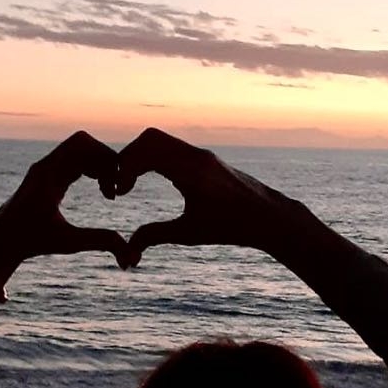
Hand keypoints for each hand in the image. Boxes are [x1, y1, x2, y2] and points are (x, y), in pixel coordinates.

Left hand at [0, 131, 132, 283]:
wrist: (0, 241)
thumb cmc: (31, 241)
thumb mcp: (68, 243)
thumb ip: (100, 242)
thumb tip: (129, 255)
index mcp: (49, 175)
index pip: (83, 145)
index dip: (106, 160)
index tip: (115, 190)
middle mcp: (46, 165)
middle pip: (84, 143)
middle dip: (105, 160)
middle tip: (115, 188)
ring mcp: (46, 168)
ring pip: (80, 150)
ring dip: (99, 165)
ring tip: (109, 192)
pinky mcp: (47, 174)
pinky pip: (74, 159)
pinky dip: (91, 169)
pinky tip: (100, 191)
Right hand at [114, 127, 295, 258]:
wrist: (267, 217)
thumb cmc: (232, 227)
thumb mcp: (190, 234)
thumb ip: (156, 235)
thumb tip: (127, 248)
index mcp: (192, 171)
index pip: (148, 152)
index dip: (125, 168)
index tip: (120, 193)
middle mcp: (196, 156)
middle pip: (150, 138)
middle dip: (128, 158)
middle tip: (120, 185)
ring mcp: (200, 155)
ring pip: (160, 140)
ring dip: (140, 157)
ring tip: (130, 184)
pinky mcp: (203, 159)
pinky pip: (171, 148)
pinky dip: (153, 159)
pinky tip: (147, 180)